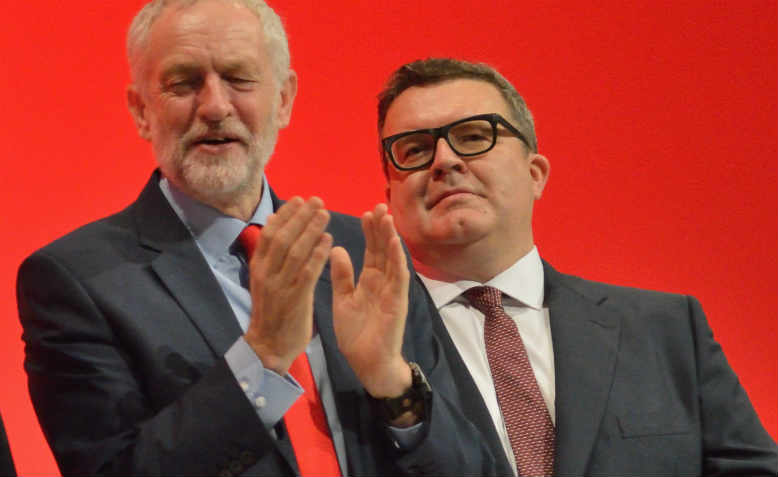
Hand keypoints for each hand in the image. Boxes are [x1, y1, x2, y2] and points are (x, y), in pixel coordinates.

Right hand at [244, 197, 331, 374]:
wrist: (268, 347)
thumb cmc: (272, 313)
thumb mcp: (265, 282)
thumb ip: (272, 258)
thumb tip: (277, 227)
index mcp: (259, 267)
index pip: (270, 234)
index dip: (285, 215)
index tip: (298, 199)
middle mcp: (267, 273)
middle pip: (283, 237)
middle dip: (300, 216)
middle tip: (316, 200)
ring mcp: (280, 285)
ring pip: (296, 251)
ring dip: (311, 229)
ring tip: (325, 213)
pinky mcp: (295, 298)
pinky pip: (307, 271)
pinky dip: (318, 254)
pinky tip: (328, 240)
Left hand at [330, 204, 411, 397]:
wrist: (368, 363)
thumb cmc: (357, 335)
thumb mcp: (342, 300)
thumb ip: (341, 276)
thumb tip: (337, 249)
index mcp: (369, 281)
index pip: (371, 251)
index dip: (369, 232)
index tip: (366, 213)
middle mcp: (383, 282)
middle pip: (383, 250)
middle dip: (382, 228)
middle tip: (380, 205)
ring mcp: (392, 291)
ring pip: (393, 259)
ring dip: (390, 238)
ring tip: (387, 217)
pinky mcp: (397, 302)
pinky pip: (398, 278)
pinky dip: (397, 260)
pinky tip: (394, 244)